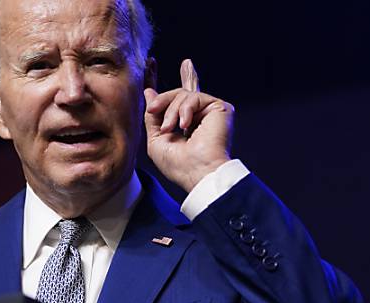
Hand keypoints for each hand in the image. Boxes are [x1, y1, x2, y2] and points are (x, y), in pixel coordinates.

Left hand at [144, 59, 234, 192]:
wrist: (198, 172)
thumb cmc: (178, 164)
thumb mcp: (156, 139)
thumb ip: (153, 116)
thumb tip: (149, 92)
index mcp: (186, 124)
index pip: (174, 99)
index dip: (161, 82)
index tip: (150, 63)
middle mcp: (200, 116)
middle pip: (179, 92)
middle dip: (163, 99)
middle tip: (153, 109)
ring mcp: (210, 111)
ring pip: (183, 95)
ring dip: (171, 111)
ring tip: (171, 128)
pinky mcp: (220, 107)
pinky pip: (193, 96)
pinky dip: (184, 110)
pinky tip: (185, 126)